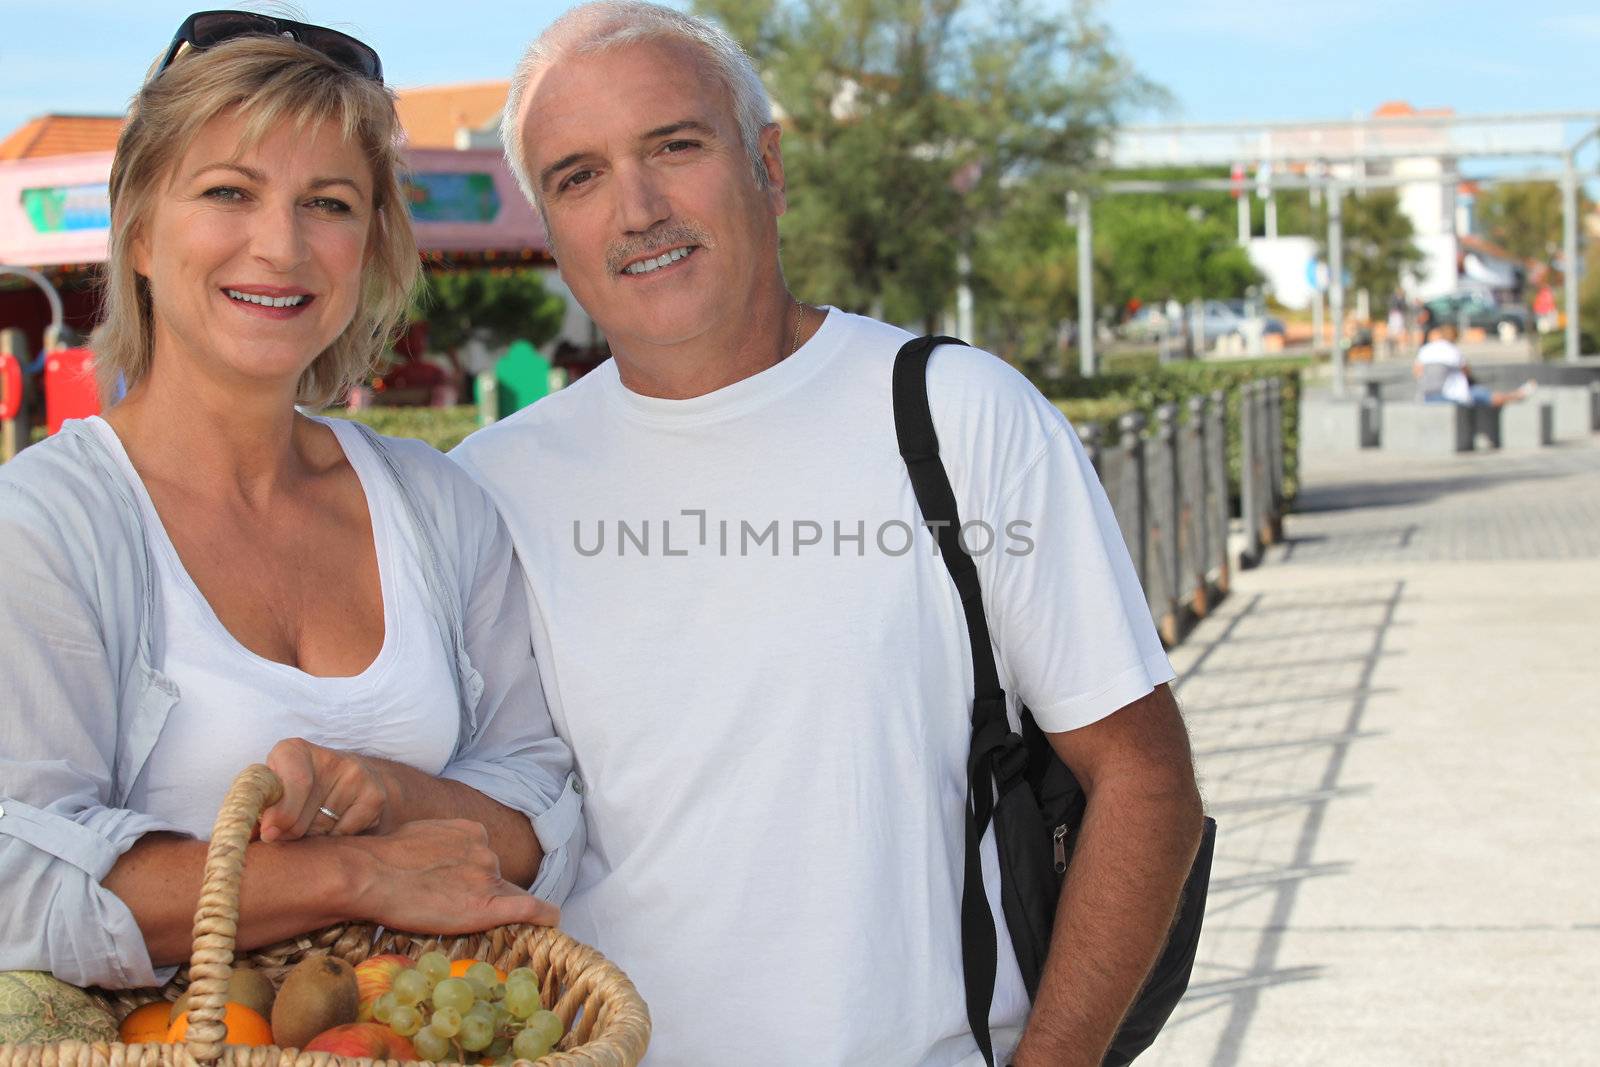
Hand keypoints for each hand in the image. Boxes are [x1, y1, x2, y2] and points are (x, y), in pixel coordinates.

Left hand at [261, 737, 391, 841]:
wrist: (348, 779)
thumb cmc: (297, 790)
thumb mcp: (273, 791)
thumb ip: (258, 811)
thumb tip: (250, 836)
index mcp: (292, 751)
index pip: (294, 783)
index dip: (280, 814)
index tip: (270, 834)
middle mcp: (329, 758)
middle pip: (302, 815)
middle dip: (289, 834)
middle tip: (286, 834)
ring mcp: (356, 775)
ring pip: (321, 828)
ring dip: (310, 838)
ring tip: (311, 825)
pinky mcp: (374, 795)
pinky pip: (343, 833)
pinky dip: (334, 839)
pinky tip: (332, 826)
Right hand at [350, 819, 559, 932]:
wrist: (372, 874)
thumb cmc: (384, 857)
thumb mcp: (421, 834)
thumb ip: (443, 844)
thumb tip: (439, 855)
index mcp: (473, 831)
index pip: (485, 858)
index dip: (475, 876)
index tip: (464, 888)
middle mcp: (487, 852)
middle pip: (494, 878)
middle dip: (477, 891)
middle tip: (443, 905)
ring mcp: (489, 877)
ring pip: (503, 896)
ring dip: (485, 907)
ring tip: (448, 915)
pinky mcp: (487, 905)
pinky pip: (530, 908)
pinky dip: (544, 915)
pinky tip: (552, 921)